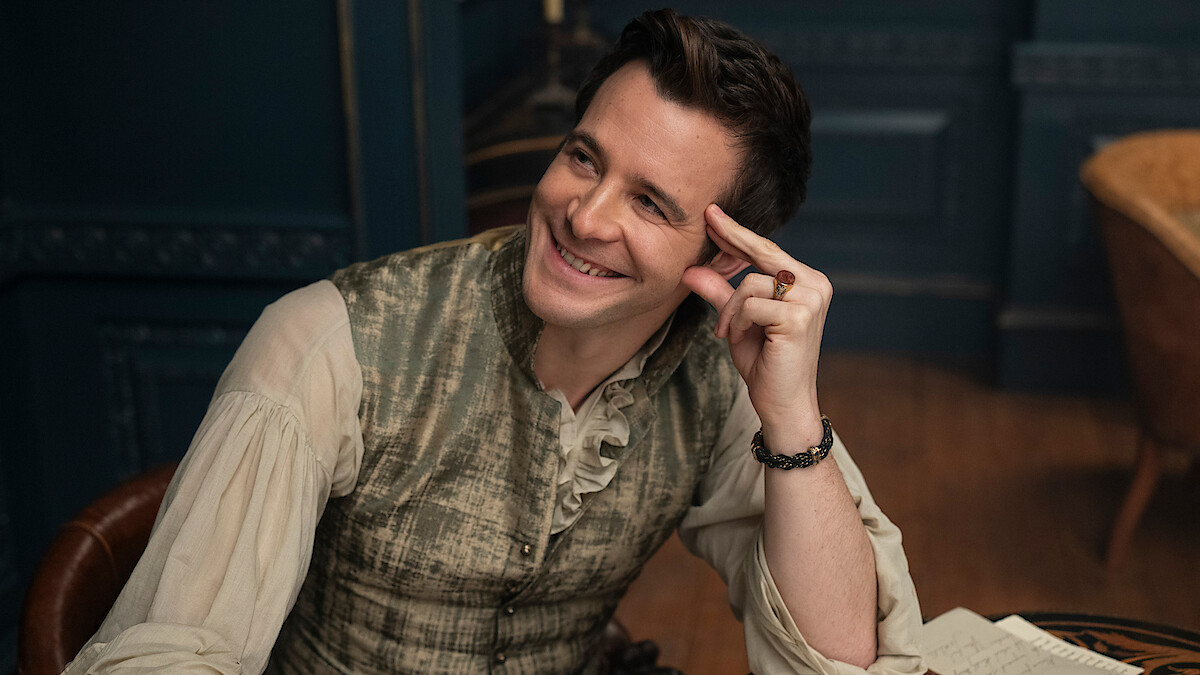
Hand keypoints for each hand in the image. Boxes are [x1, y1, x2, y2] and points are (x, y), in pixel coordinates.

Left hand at [681, 204, 831, 447]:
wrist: (781, 402)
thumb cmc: (765, 362)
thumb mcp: (738, 320)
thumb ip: (719, 293)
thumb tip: (690, 270)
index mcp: (806, 282)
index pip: (768, 250)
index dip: (739, 233)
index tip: (714, 215)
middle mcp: (815, 285)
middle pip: (764, 252)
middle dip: (732, 238)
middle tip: (707, 219)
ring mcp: (811, 299)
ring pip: (750, 283)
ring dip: (729, 309)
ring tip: (728, 332)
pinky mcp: (798, 317)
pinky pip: (750, 304)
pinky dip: (736, 321)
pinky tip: (738, 337)